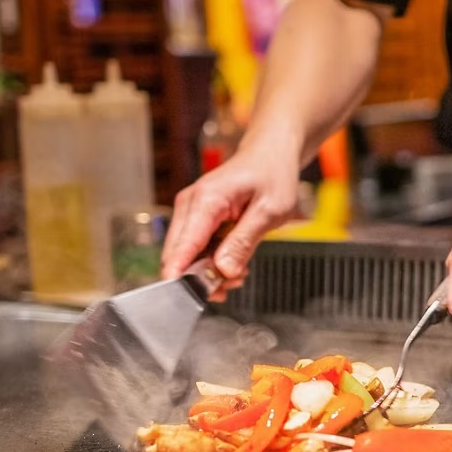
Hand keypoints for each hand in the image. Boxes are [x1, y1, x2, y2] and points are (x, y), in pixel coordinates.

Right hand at [161, 143, 301, 298]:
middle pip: (178, 256)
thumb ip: (244, 242)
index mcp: (206, 201)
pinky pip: (195, 249)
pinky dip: (212, 261)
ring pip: (186, 256)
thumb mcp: (269, 211)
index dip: (181, 276)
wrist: (270, 155)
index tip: (190, 296)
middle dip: (203, 278)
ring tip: (240, 272)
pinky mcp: (196, 218)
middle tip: (232, 284)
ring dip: (210, 271)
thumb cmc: (272, 175)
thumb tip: (224, 271)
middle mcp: (190, 205)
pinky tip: (234, 262)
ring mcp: (190, 211)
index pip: (182, 246)